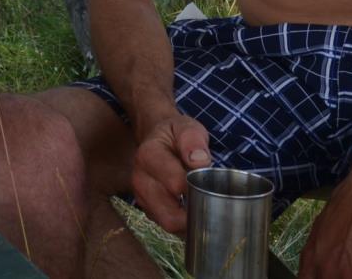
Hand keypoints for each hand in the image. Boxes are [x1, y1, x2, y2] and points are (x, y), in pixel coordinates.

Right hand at [131, 112, 211, 233]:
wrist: (157, 136)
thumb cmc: (175, 133)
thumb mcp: (186, 127)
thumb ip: (193, 140)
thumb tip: (200, 161)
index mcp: (148, 155)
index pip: (175, 184)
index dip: (197, 189)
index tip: (211, 184)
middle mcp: (139, 179)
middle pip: (168, 213)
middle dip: (193, 212)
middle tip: (211, 202)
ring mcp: (141, 196)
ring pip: (167, 223)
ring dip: (188, 220)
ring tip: (202, 205)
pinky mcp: (146, 208)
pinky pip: (166, 225)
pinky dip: (181, 222)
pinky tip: (191, 208)